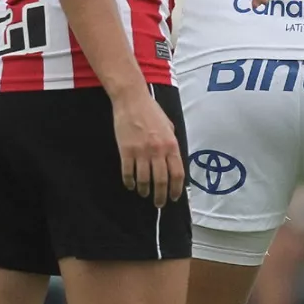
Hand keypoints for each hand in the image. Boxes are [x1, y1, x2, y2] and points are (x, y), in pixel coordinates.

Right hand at [112, 88, 184, 206]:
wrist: (132, 99)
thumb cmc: (151, 111)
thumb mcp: (169, 126)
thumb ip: (172, 143)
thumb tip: (173, 159)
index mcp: (171, 145)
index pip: (177, 173)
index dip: (177, 189)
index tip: (174, 197)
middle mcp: (158, 150)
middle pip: (161, 181)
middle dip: (161, 196)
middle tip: (159, 204)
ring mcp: (141, 151)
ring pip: (144, 180)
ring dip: (145, 191)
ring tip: (144, 194)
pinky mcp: (126, 151)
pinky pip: (128, 173)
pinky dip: (129, 182)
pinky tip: (131, 185)